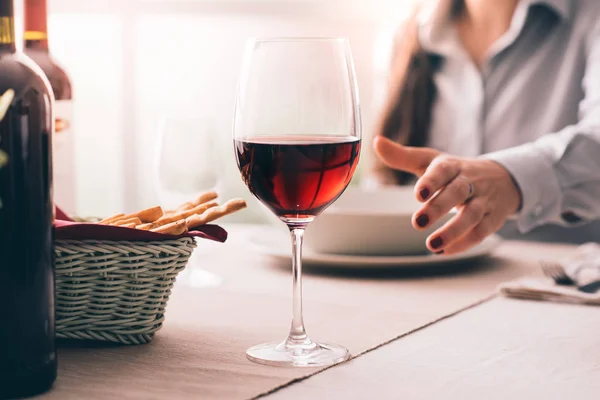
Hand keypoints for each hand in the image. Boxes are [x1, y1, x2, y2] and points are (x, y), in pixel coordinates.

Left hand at [373, 136, 521, 254]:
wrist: (502, 178)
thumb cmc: (455, 171)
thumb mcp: (430, 161)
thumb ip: (403, 156)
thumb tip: (377, 142)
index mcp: (452, 166)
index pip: (442, 170)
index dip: (431, 181)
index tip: (418, 194)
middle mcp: (470, 182)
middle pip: (457, 193)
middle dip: (438, 208)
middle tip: (417, 223)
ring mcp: (484, 200)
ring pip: (472, 216)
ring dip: (453, 232)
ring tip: (432, 246)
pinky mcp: (493, 218)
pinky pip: (481, 232)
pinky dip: (464, 243)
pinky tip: (444, 252)